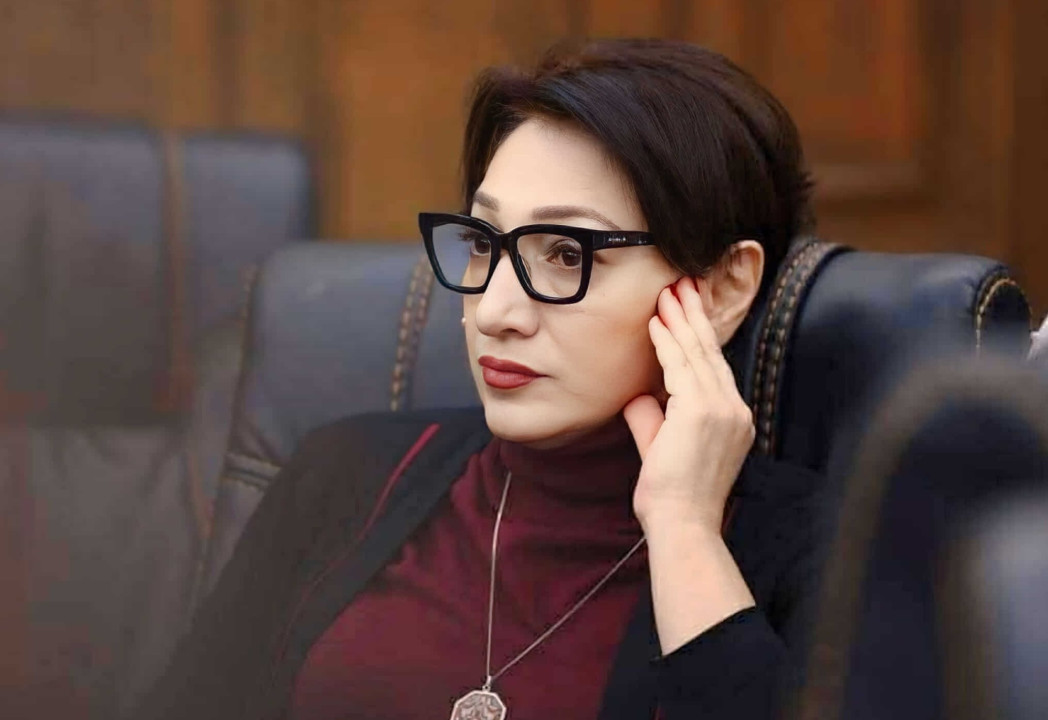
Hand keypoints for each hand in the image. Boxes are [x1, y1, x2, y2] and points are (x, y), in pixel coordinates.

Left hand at [624, 276, 754, 534]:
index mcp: (733, 419)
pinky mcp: (701, 410)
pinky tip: (657, 322)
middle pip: (711, 351)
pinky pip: (681, 366)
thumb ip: (652, 419)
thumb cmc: (672, 496)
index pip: (714, 366)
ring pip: (698, 353)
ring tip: (669, 290)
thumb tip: (638, 397)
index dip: (700, 335)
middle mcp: (734, 409)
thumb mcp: (662, 448)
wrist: (683, 523)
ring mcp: (721, 409)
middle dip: (694, 314)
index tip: (687, 308)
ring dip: (680, 319)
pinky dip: (668, 342)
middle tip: (683, 282)